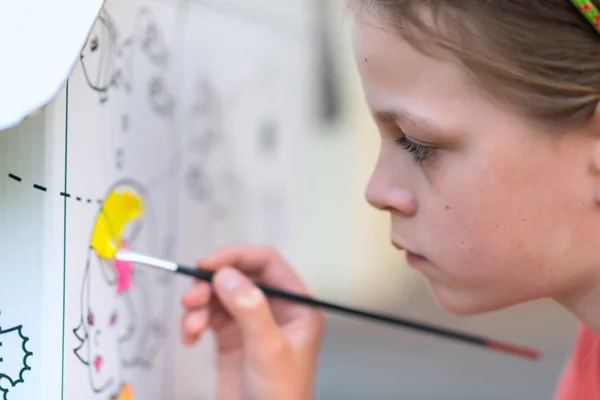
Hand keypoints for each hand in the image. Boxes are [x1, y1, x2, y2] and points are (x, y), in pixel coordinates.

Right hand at [180, 245, 323, 399]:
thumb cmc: (281, 398)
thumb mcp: (269, 350)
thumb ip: (251, 310)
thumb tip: (227, 275)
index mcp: (296, 305)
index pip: (267, 263)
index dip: (236, 257)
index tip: (208, 264)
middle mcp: (275, 309)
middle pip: (238, 276)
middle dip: (212, 284)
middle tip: (192, 297)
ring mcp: (251, 322)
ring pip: (220, 295)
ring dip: (200, 305)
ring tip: (191, 326)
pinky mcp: (231, 337)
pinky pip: (208, 316)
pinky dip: (194, 322)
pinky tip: (190, 338)